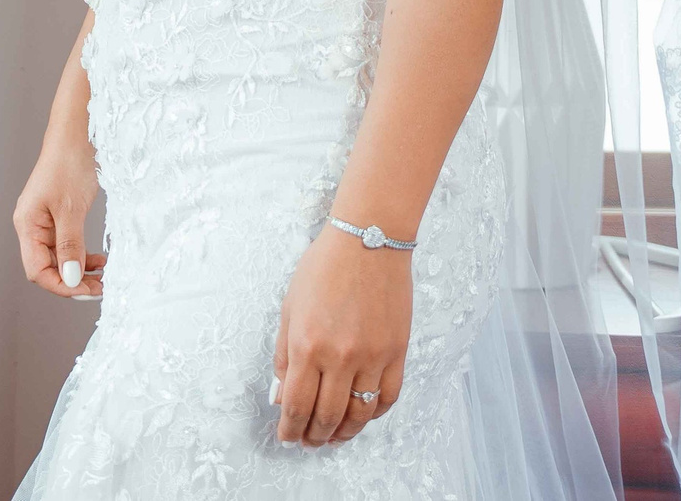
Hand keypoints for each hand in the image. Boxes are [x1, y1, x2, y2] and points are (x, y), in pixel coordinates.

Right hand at [12, 129, 104, 300]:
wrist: (77, 132)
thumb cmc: (70, 164)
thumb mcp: (71, 209)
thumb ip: (69, 246)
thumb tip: (70, 280)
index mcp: (27, 226)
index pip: (37, 271)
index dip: (61, 286)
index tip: (87, 291)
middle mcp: (32, 226)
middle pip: (47, 267)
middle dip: (72, 281)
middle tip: (100, 288)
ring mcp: (44, 221)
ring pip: (59, 258)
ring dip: (79, 270)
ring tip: (103, 276)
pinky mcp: (59, 215)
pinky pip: (66, 244)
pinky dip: (81, 254)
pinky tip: (98, 259)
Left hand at [273, 224, 409, 446]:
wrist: (369, 239)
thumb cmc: (324, 267)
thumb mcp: (289, 309)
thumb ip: (284, 356)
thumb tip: (283, 396)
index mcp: (307, 346)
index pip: (297, 407)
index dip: (290, 430)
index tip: (288, 436)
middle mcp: (340, 357)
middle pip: (327, 417)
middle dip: (314, 437)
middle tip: (309, 442)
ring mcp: (373, 356)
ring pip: (359, 413)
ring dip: (345, 433)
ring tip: (334, 437)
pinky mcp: (397, 351)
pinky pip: (388, 396)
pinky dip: (375, 413)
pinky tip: (363, 414)